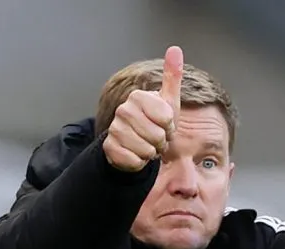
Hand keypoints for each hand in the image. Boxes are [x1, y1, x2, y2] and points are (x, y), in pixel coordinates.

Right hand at [103, 46, 182, 171]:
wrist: (135, 143)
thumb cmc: (155, 121)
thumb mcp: (168, 100)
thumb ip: (172, 76)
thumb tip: (175, 49)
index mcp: (138, 96)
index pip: (167, 118)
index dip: (170, 126)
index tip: (164, 124)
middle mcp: (123, 110)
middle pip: (157, 136)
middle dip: (161, 141)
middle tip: (155, 137)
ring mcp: (114, 129)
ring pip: (146, 150)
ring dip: (150, 153)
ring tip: (146, 145)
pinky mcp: (109, 148)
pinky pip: (134, 161)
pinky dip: (139, 162)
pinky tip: (135, 154)